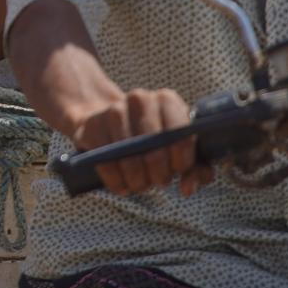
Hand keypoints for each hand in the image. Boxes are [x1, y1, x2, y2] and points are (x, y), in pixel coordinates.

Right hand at [70, 87, 211, 197]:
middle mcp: (140, 99)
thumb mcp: (178, 149)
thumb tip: (187, 188)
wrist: (108, 122)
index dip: (182, 162)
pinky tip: (123, 186)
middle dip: (159, 175)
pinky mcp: (92, 127)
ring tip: (141, 184)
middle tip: (158, 181)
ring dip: (138, 181)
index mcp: (167, 100)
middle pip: (155, 151)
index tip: (177, 170)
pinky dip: (117, 182)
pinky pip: (106, 164)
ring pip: (130, 159)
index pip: (181, 137)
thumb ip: (195, 169)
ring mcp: (113, 111)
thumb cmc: (152, 138)